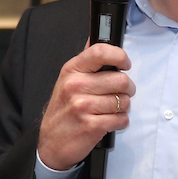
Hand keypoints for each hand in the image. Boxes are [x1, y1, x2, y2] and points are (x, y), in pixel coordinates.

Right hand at [37, 41, 134, 170]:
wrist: (50, 143)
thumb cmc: (63, 109)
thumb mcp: (68, 79)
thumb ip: (87, 60)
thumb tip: (100, 35)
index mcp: (72, 70)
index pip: (100, 51)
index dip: (119, 56)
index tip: (124, 64)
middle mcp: (75, 85)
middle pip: (121, 80)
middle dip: (127, 89)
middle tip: (121, 93)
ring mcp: (82, 106)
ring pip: (124, 101)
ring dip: (124, 107)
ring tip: (111, 109)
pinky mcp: (91, 126)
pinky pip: (121, 119)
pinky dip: (121, 121)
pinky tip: (110, 121)